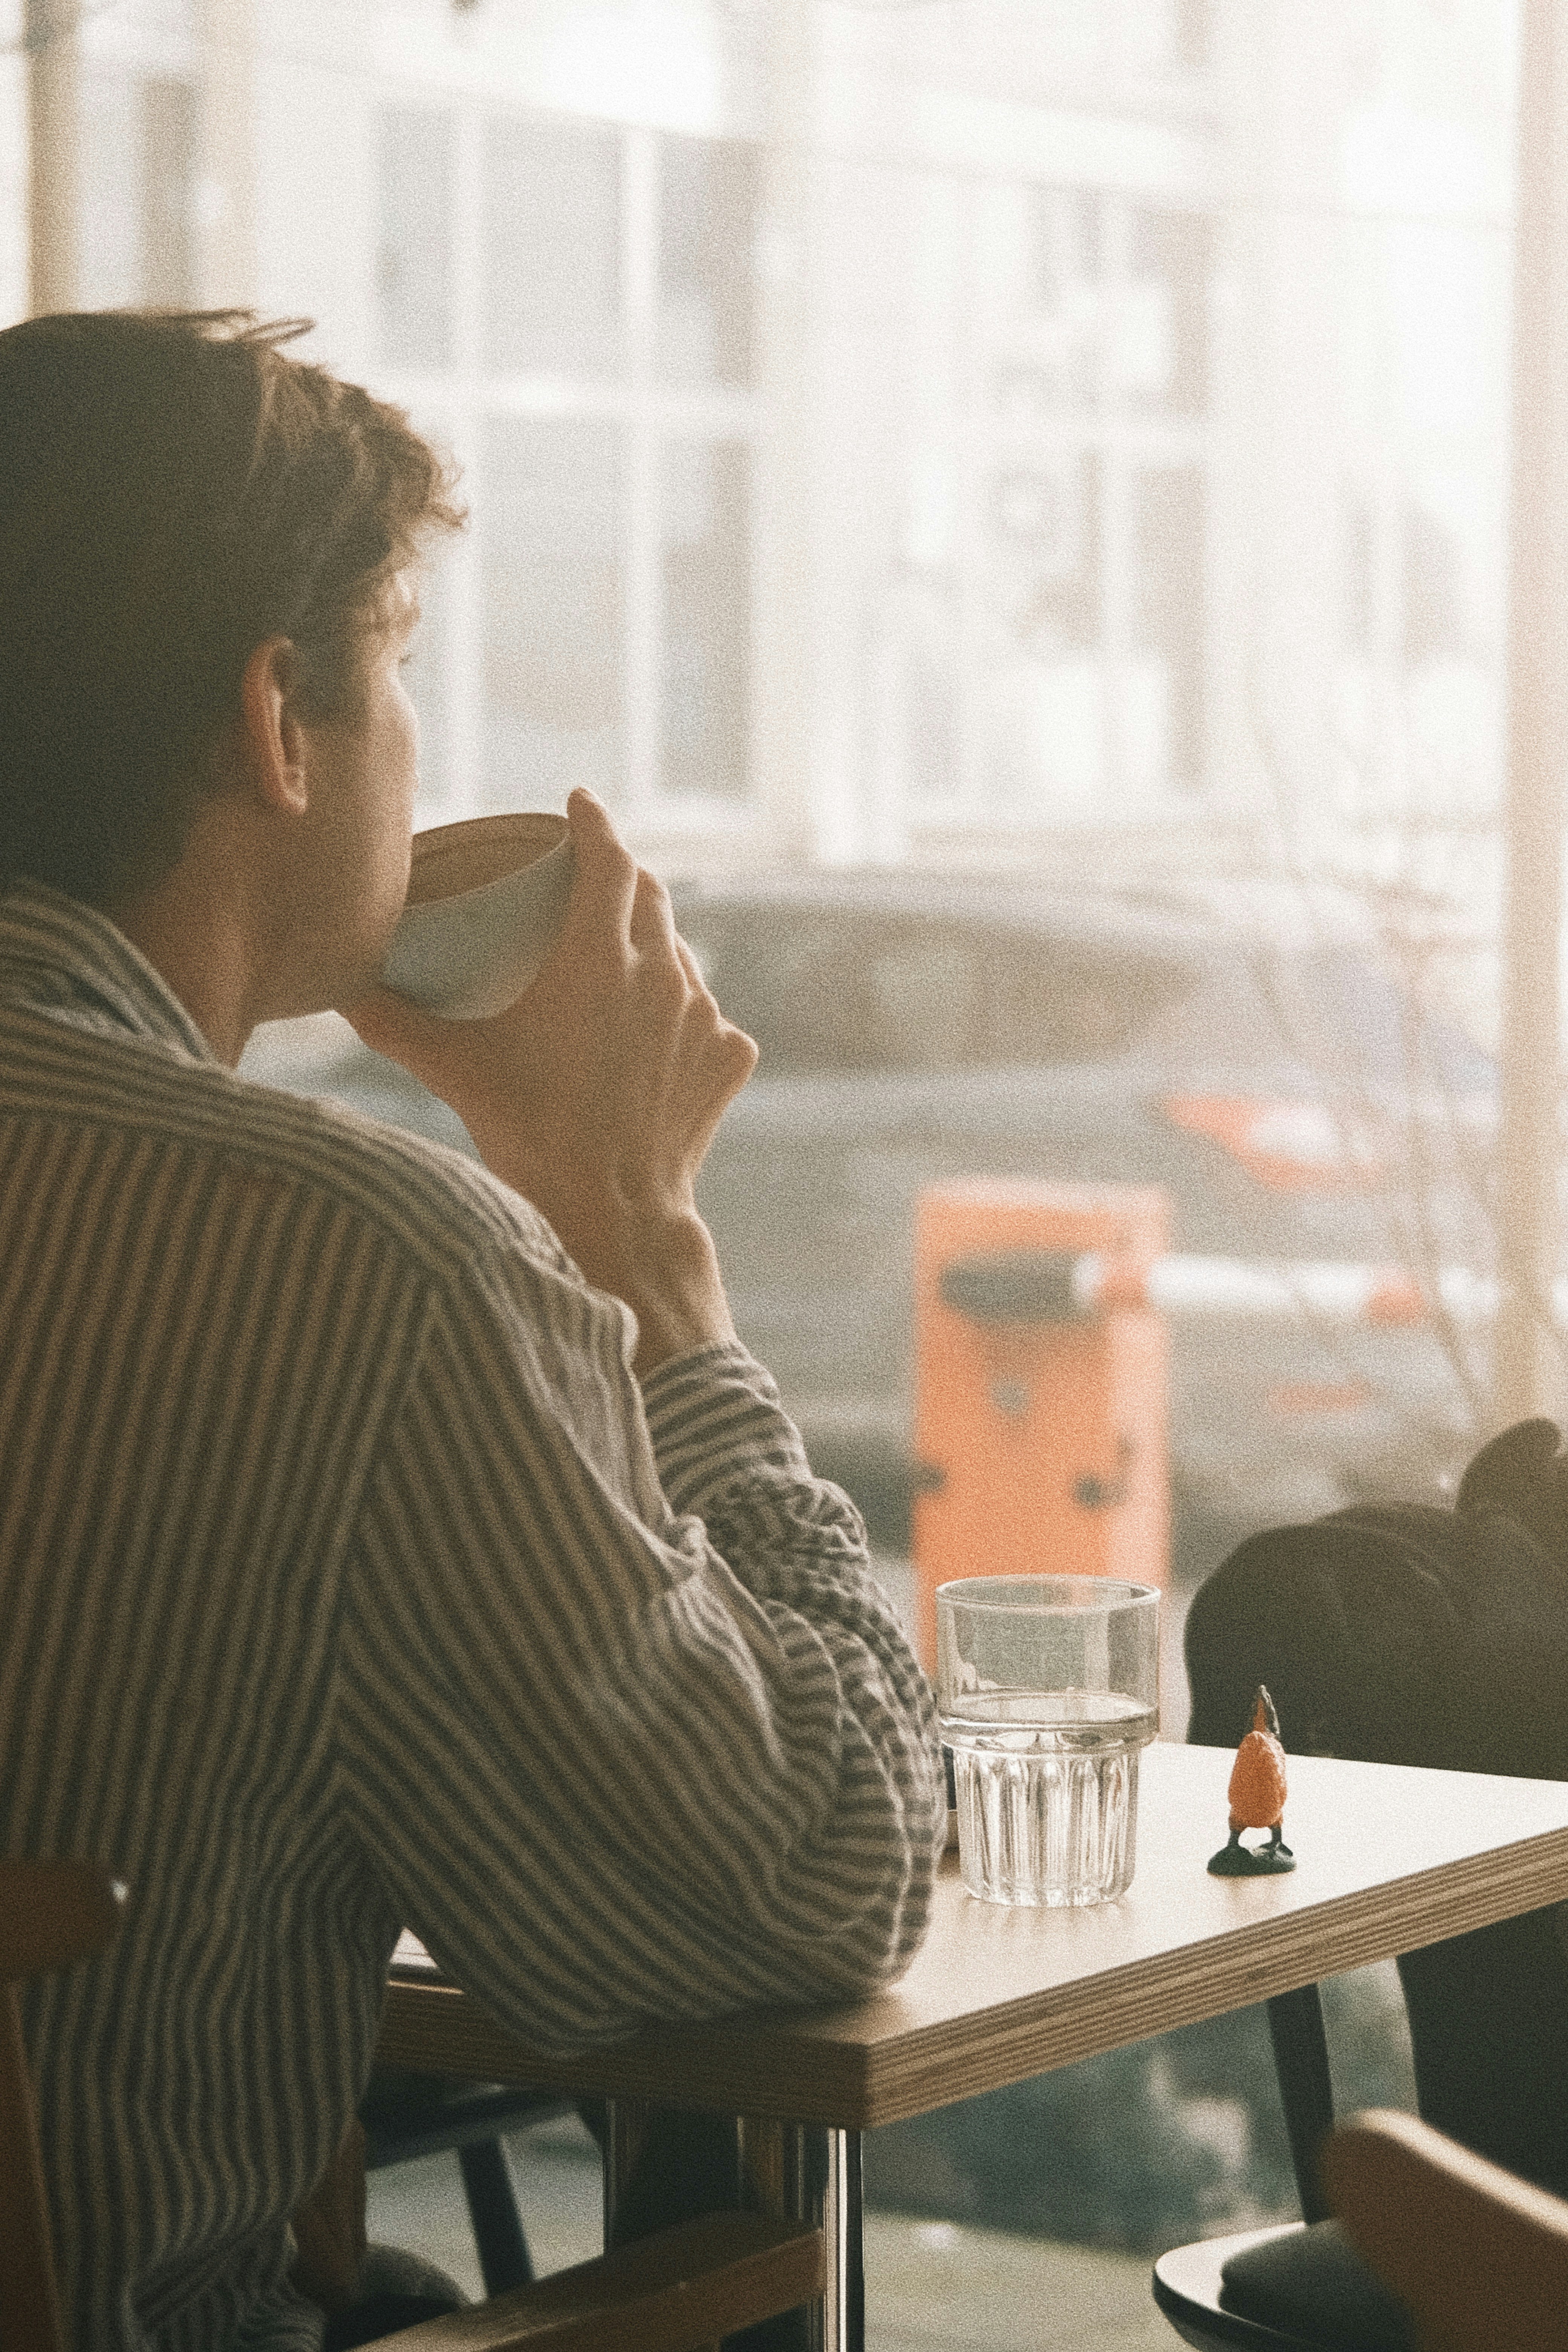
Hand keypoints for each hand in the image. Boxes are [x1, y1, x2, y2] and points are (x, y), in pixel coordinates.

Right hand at [345, 790, 757, 1373]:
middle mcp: (664, 974)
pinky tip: (656, 1037)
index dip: (594, 824)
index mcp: (601, 956)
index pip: (609, 858)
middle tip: (595, 875)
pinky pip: (709, 1018)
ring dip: (651, 950)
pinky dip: (681, 1016)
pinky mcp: (728, 1060)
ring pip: (681, 958)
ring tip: (619, 963)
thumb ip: (393, 1024)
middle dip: (622, 876)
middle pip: (650, 898)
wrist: (612, 1213)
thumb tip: (339, 990)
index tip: (581, 805)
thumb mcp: (454, 1070)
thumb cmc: (530, 1136)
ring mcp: (705, 1017)